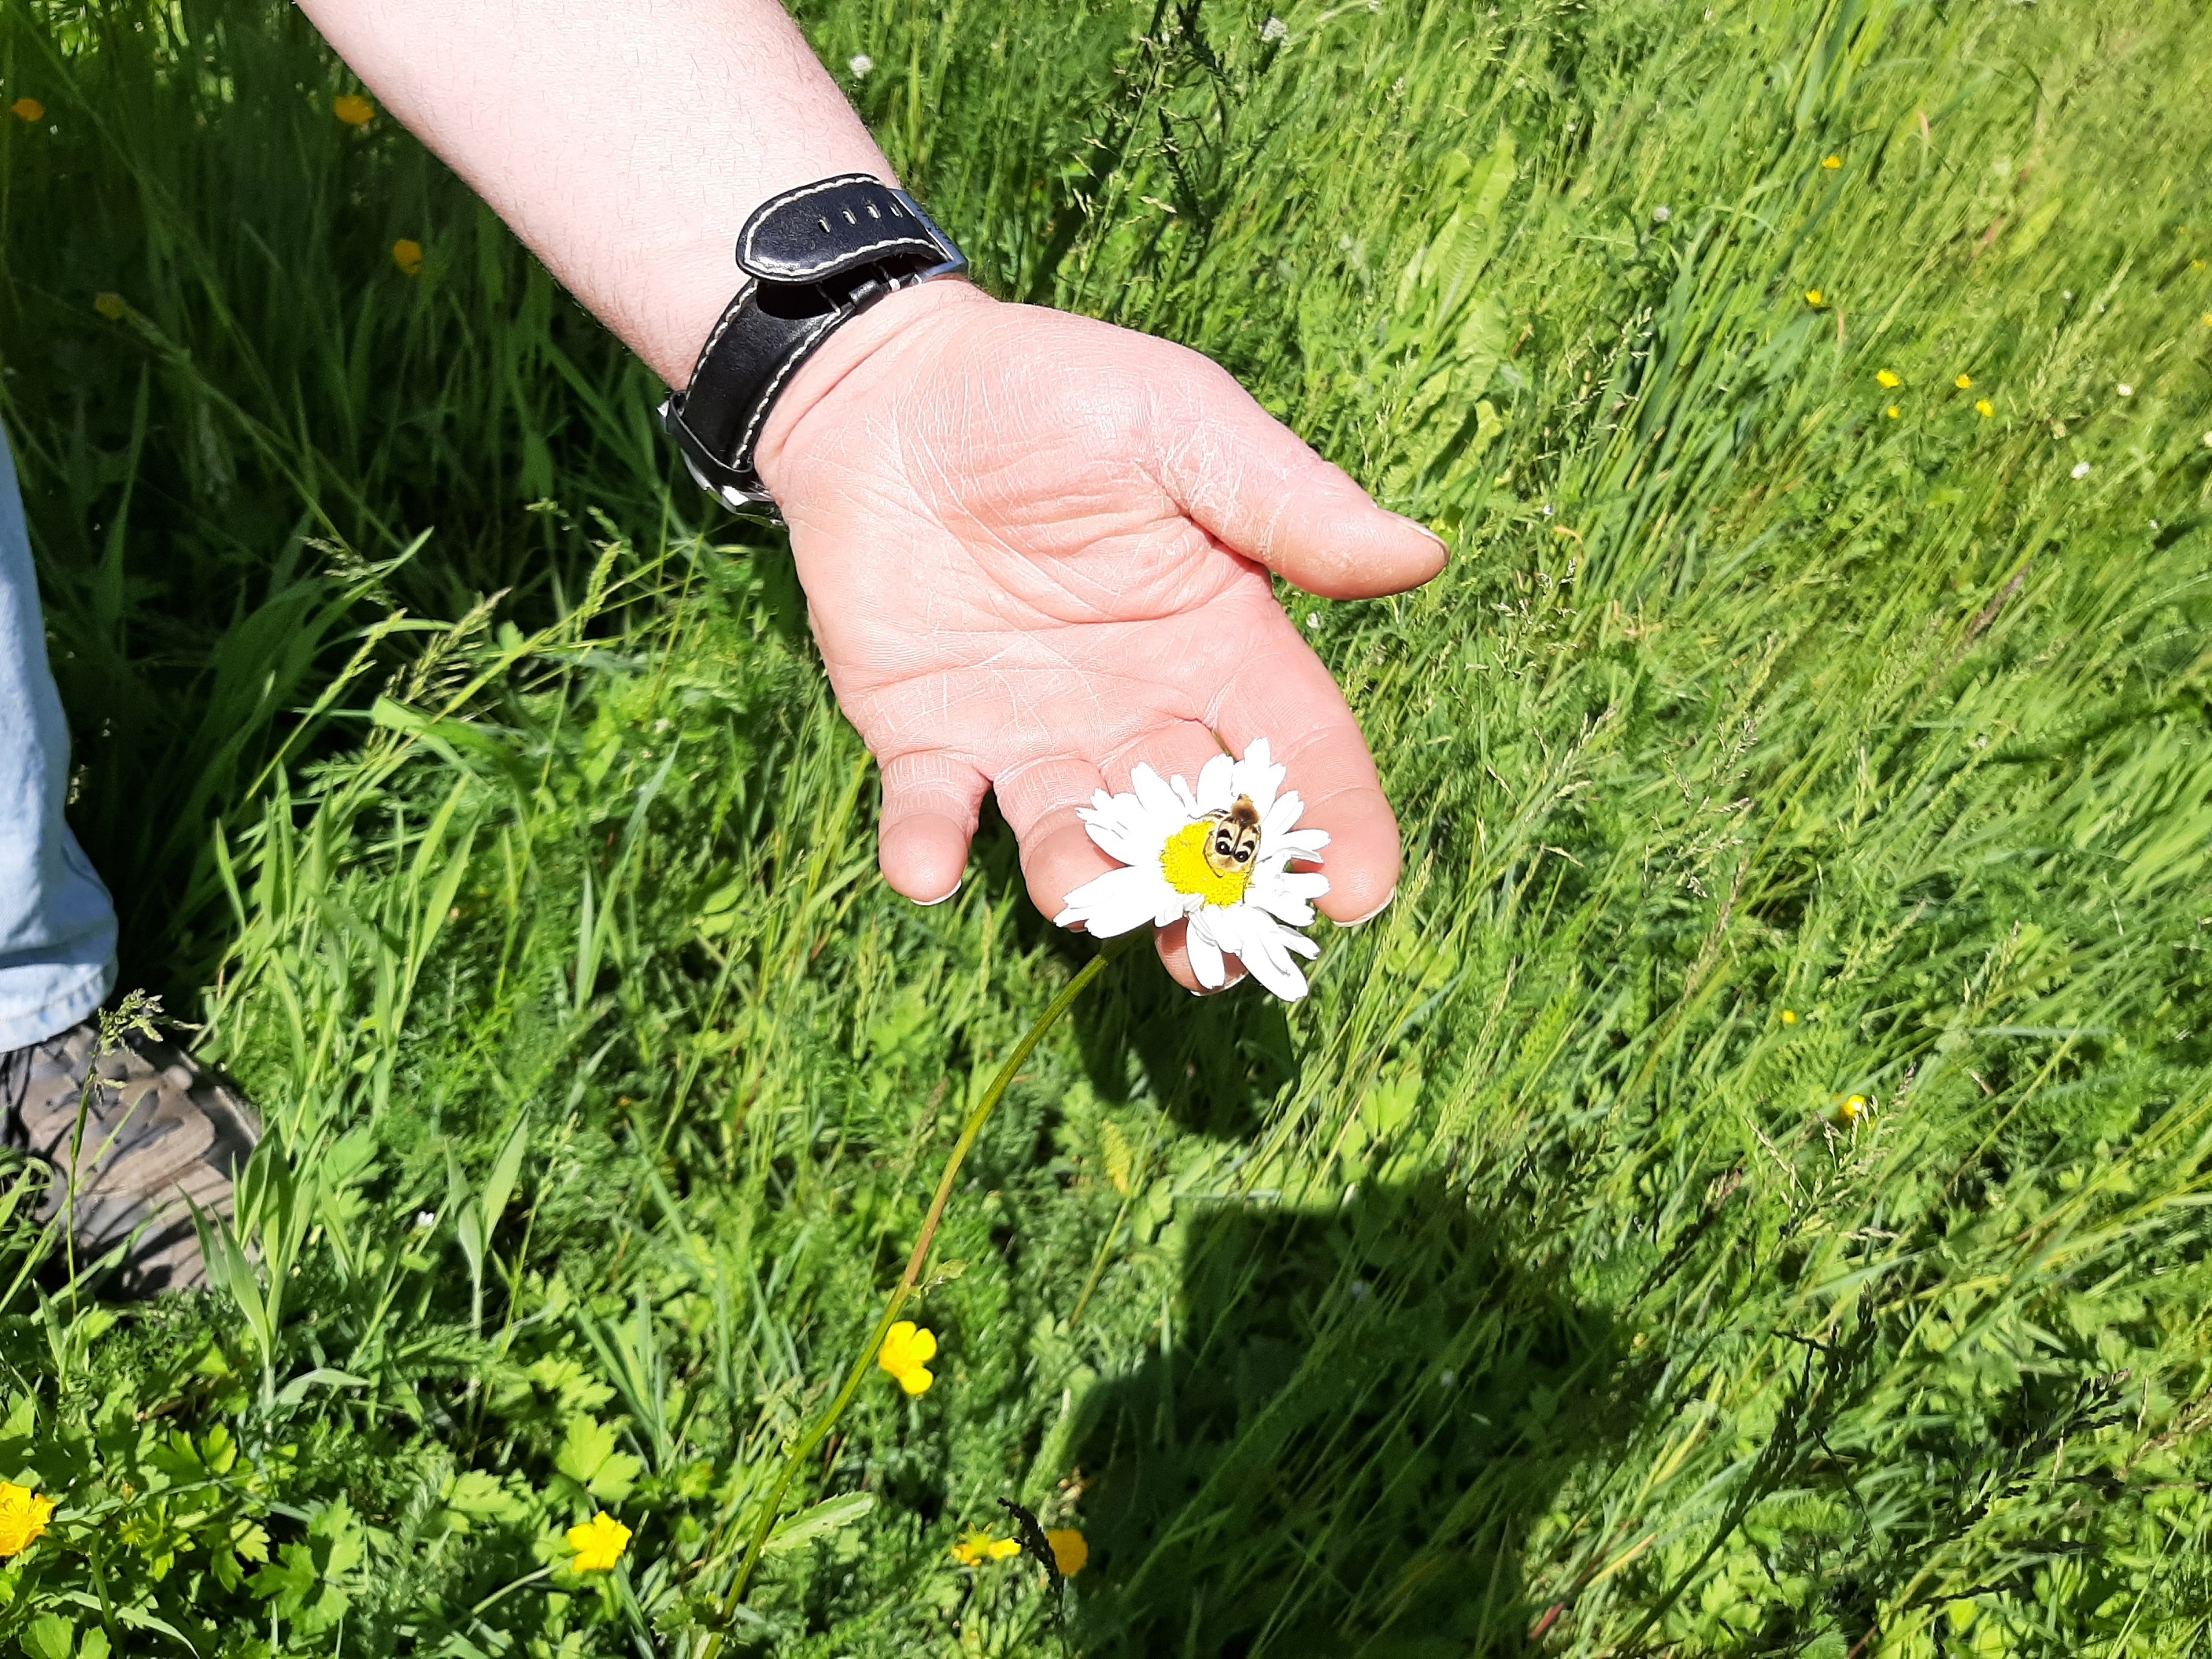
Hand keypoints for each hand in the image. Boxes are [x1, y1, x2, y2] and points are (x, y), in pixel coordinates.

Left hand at [753, 280, 1446, 990]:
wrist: (885, 387)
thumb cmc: (1050, 394)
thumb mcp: (1179, 425)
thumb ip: (1284, 501)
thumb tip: (1421, 558)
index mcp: (1219, 640)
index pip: (1296, 746)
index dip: (1332, 819)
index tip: (1356, 891)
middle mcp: (1137, 709)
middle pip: (1193, 827)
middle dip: (1210, 897)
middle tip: (1219, 957)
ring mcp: (1032, 735)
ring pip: (1072, 838)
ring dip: (1079, 881)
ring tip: (1078, 899)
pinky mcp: (928, 740)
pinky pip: (933, 813)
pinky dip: (926, 849)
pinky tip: (924, 869)